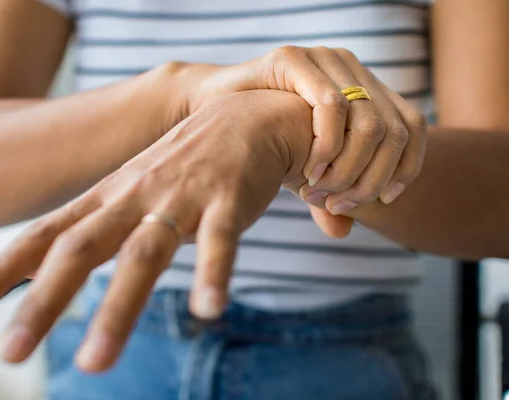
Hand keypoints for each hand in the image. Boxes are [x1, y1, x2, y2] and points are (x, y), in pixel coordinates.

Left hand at [0, 90, 312, 371]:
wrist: (245, 113)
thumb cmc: (185, 159)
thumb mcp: (132, 190)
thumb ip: (99, 224)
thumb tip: (57, 259)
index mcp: (110, 196)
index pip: (48, 234)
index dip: (4, 268)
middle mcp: (135, 196)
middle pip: (80, 249)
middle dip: (42, 301)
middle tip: (8, 353)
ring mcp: (181, 196)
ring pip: (143, 254)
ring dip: (117, 309)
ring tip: (93, 362)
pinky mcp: (228, 199)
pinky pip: (219, 241)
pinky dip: (212, 274)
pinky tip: (209, 310)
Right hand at [181, 46, 426, 226]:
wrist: (211, 110)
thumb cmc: (263, 141)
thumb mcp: (303, 172)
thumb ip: (327, 196)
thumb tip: (344, 232)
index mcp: (365, 90)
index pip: (412, 126)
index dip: (407, 166)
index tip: (385, 200)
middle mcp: (351, 70)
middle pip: (393, 131)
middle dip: (371, 179)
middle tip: (340, 204)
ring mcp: (324, 60)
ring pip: (368, 122)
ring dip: (348, 168)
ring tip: (319, 191)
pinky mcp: (293, 59)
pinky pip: (329, 105)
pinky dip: (326, 145)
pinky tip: (308, 169)